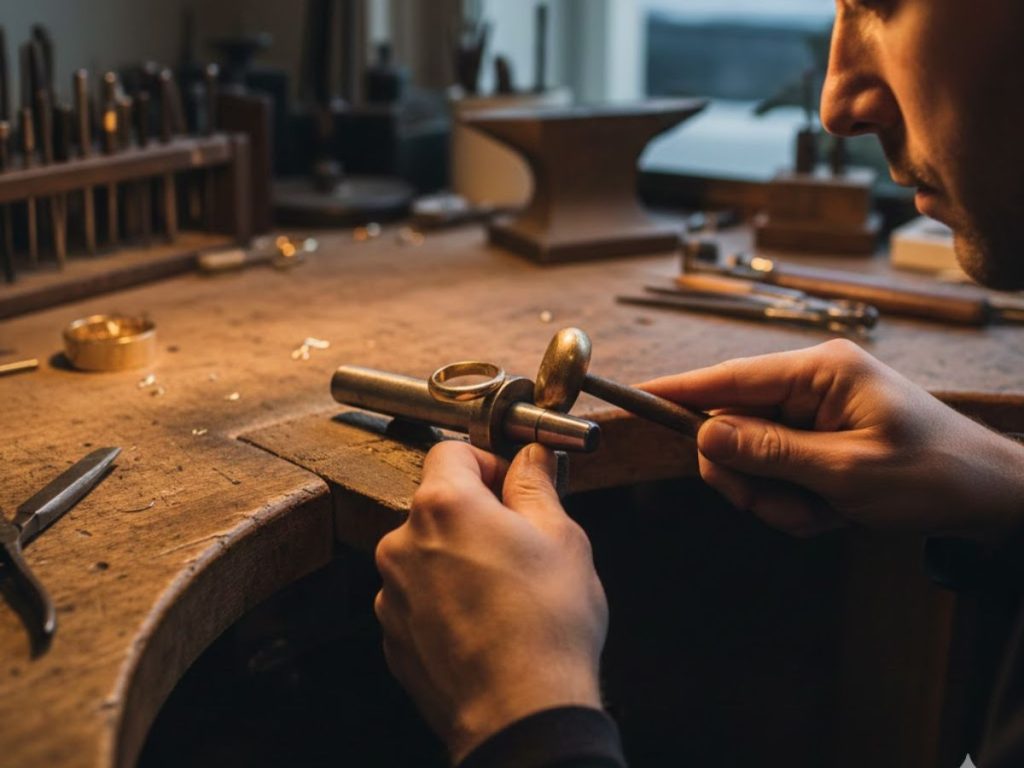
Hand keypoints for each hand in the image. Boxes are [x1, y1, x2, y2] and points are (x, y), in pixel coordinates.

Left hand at [374, 442, 607, 763]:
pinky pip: (419, 598)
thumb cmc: (545, 625)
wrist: (519, 711)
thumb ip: (536, 486)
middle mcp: (403, 543)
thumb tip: (530, 459)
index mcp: (443, 506)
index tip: (512, 484)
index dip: (487, 461)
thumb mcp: (561, 537)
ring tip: (505, 592)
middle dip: (476, 514)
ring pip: (427, 553)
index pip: (452, 452)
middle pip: (438, 505)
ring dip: (458, 558)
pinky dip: (446, 599)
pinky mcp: (393, 634)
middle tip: (520, 543)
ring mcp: (391, 592)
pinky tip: (484, 622)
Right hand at [643, 339, 1023, 537]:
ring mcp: (814, 412)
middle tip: (774, 507)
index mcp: (820, 371)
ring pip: (751, 458)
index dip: (680, 391)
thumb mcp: (848, 471)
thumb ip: (770, 452)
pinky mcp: (817, 439)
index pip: (730, 377)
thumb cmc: (933, 474)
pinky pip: (776, 474)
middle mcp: (811, 384)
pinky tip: (831, 513)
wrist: (989, 497)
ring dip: (775, 497)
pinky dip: (793, 503)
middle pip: (732, 426)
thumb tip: (706, 435)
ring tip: (822, 514)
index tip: (636, 396)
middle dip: (746, 477)